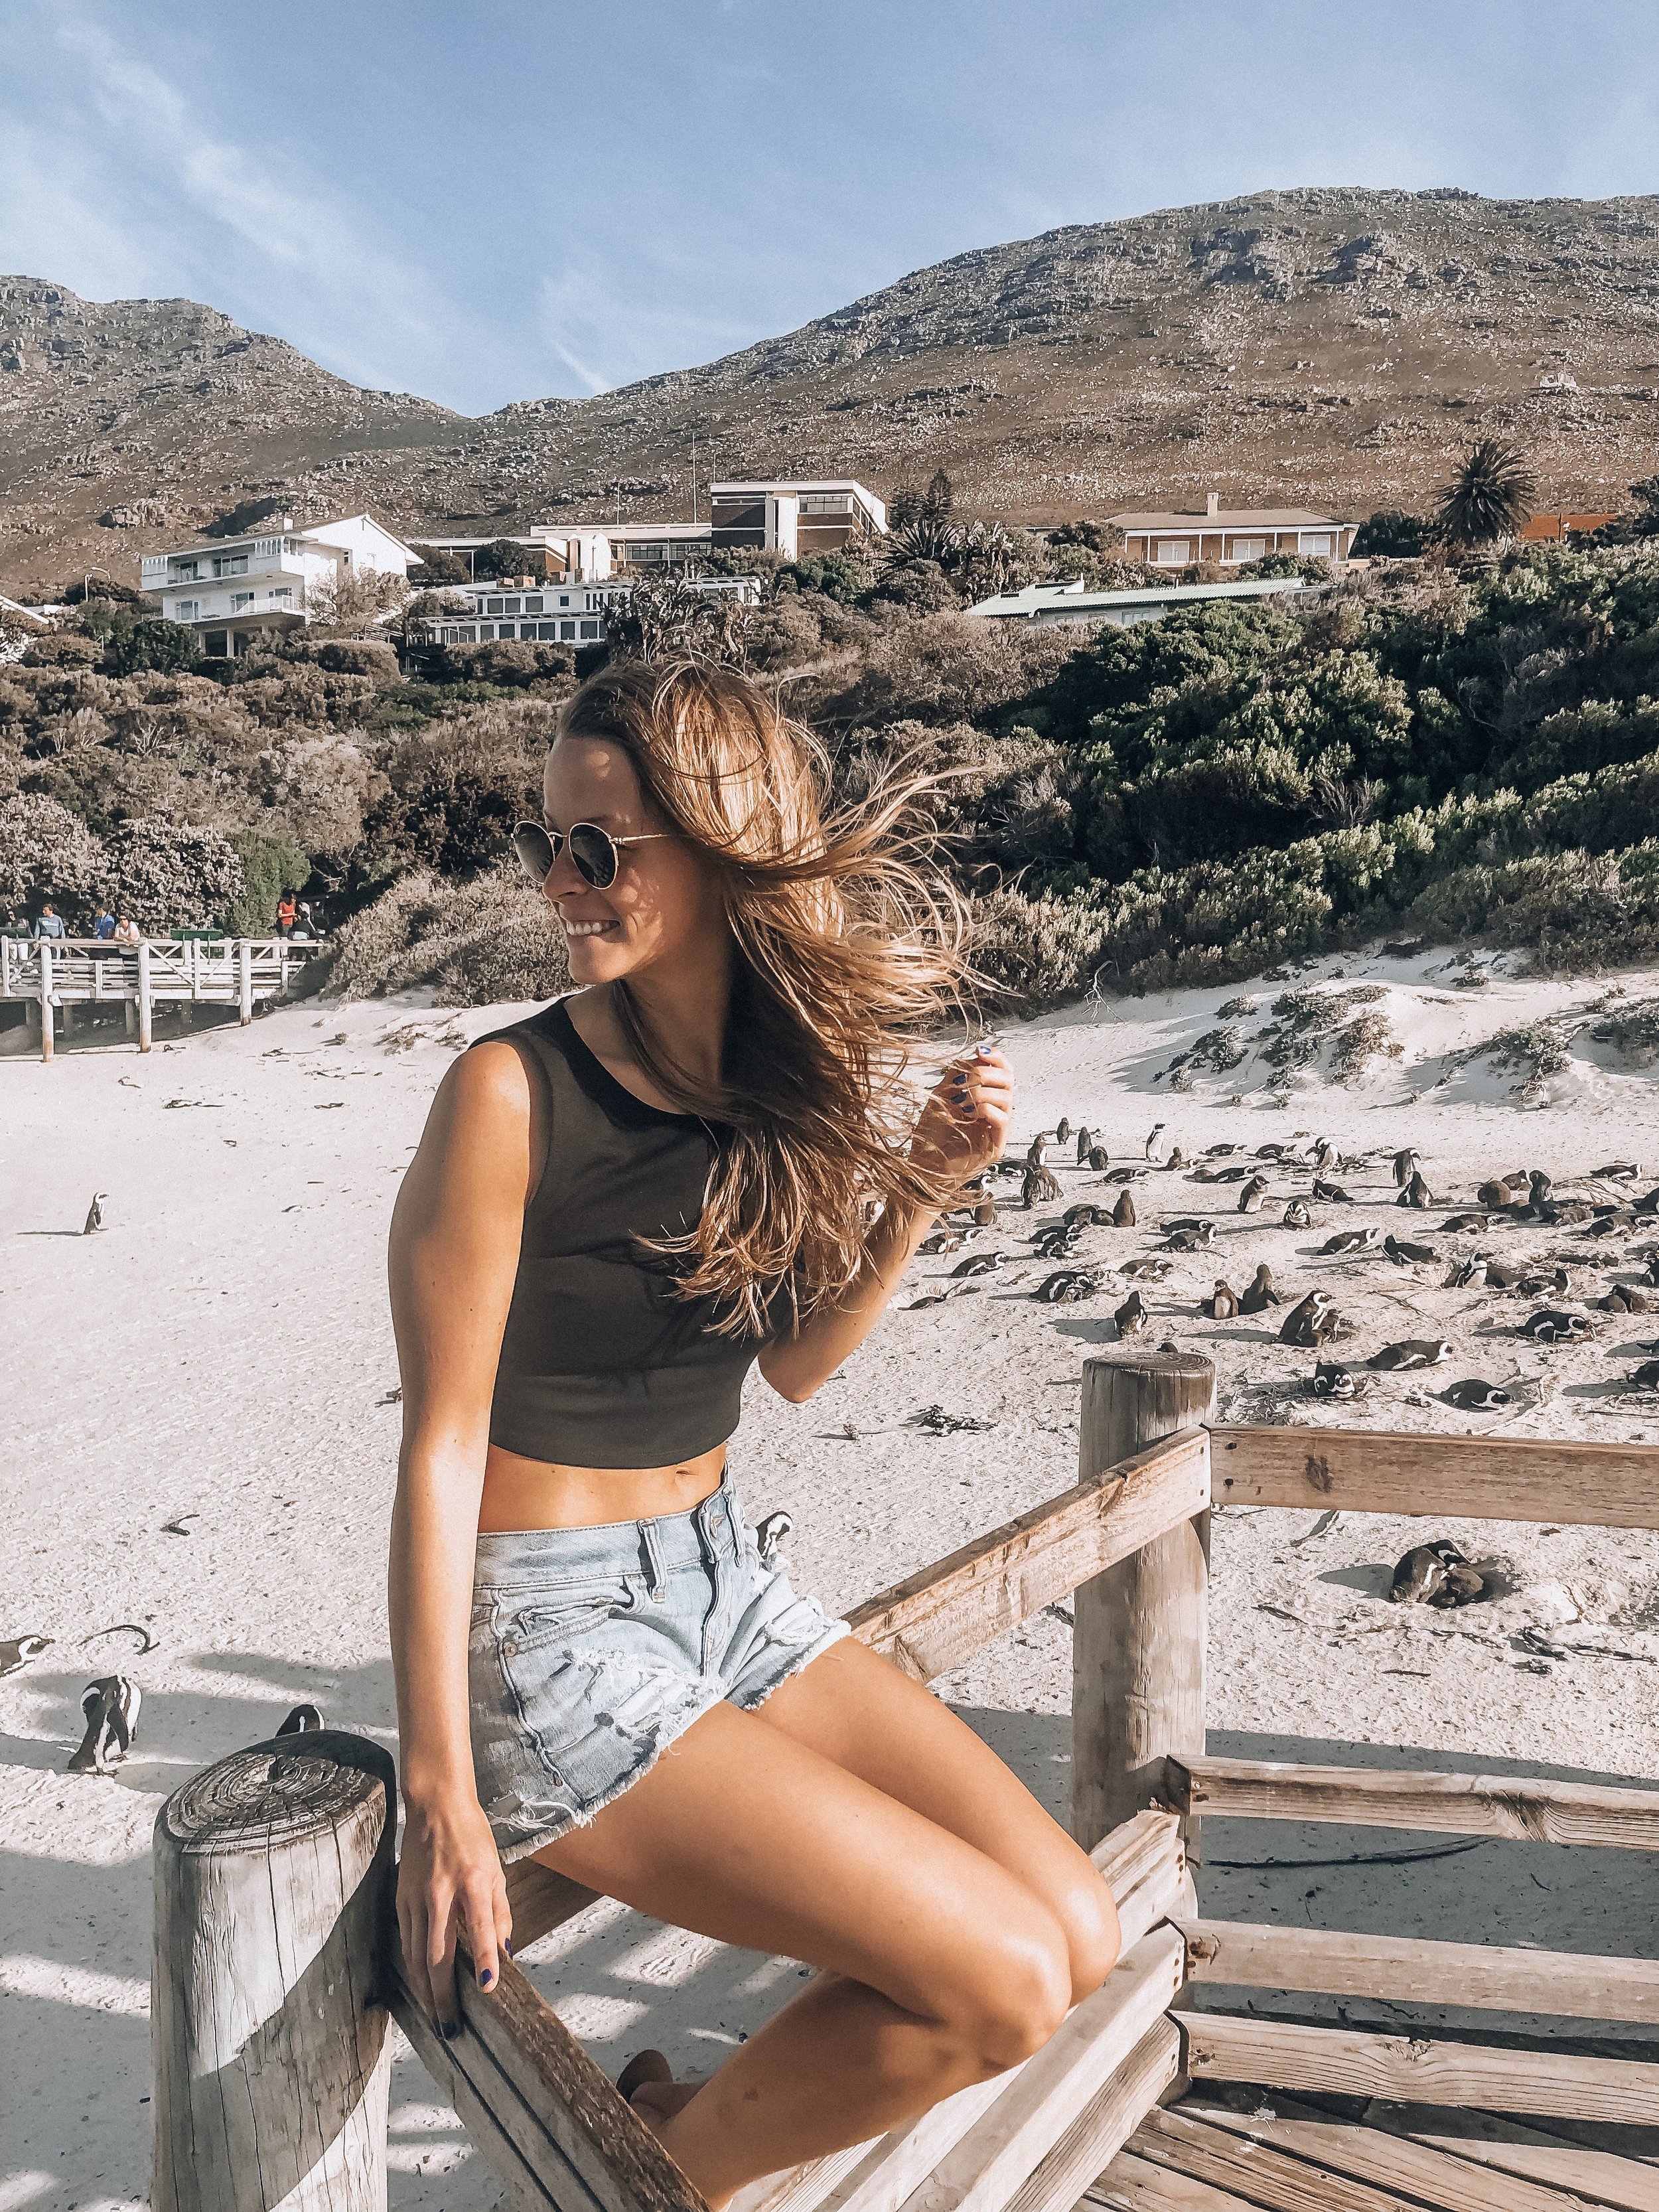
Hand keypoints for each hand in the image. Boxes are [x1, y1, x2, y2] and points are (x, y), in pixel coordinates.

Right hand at [396, 1793, 511, 2033]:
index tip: (487, 1988)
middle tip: (450, 2027)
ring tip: (435, 2016)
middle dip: (443, 1995)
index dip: (483, 1957)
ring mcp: (417, 1897)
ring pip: (416, 1956)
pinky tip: (419, 1986)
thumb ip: (500, 1913)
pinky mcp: (401, 1899)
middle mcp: (441, 1891)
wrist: (436, 1805)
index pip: (480, 1925)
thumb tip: (504, 1953)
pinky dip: (412, 1969)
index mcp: (473, 1880)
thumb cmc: (472, 1837)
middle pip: (438, 1954)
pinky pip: (406, 1942)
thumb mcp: (496, 1869)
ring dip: (425, 1990)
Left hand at [910, 1045, 1012, 1185]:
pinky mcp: (996, 1146)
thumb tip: (975, 1054)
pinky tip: (969, 1112)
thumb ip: (957, 1075)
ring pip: (1007, 1098)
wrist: (921, 1168)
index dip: (996, 1058)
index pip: (1002, 1072)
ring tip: (962, 1101)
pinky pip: (1003, 1119)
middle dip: (987, 1073)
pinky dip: (986, 1109)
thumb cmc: (930, 1136)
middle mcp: (994, 1112)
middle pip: (1009, 1081)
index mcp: (984, 1098)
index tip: (980, 1051)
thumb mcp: (941, 1096)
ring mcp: (997, 1130)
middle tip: (966, 1081)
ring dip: (982, 1092)